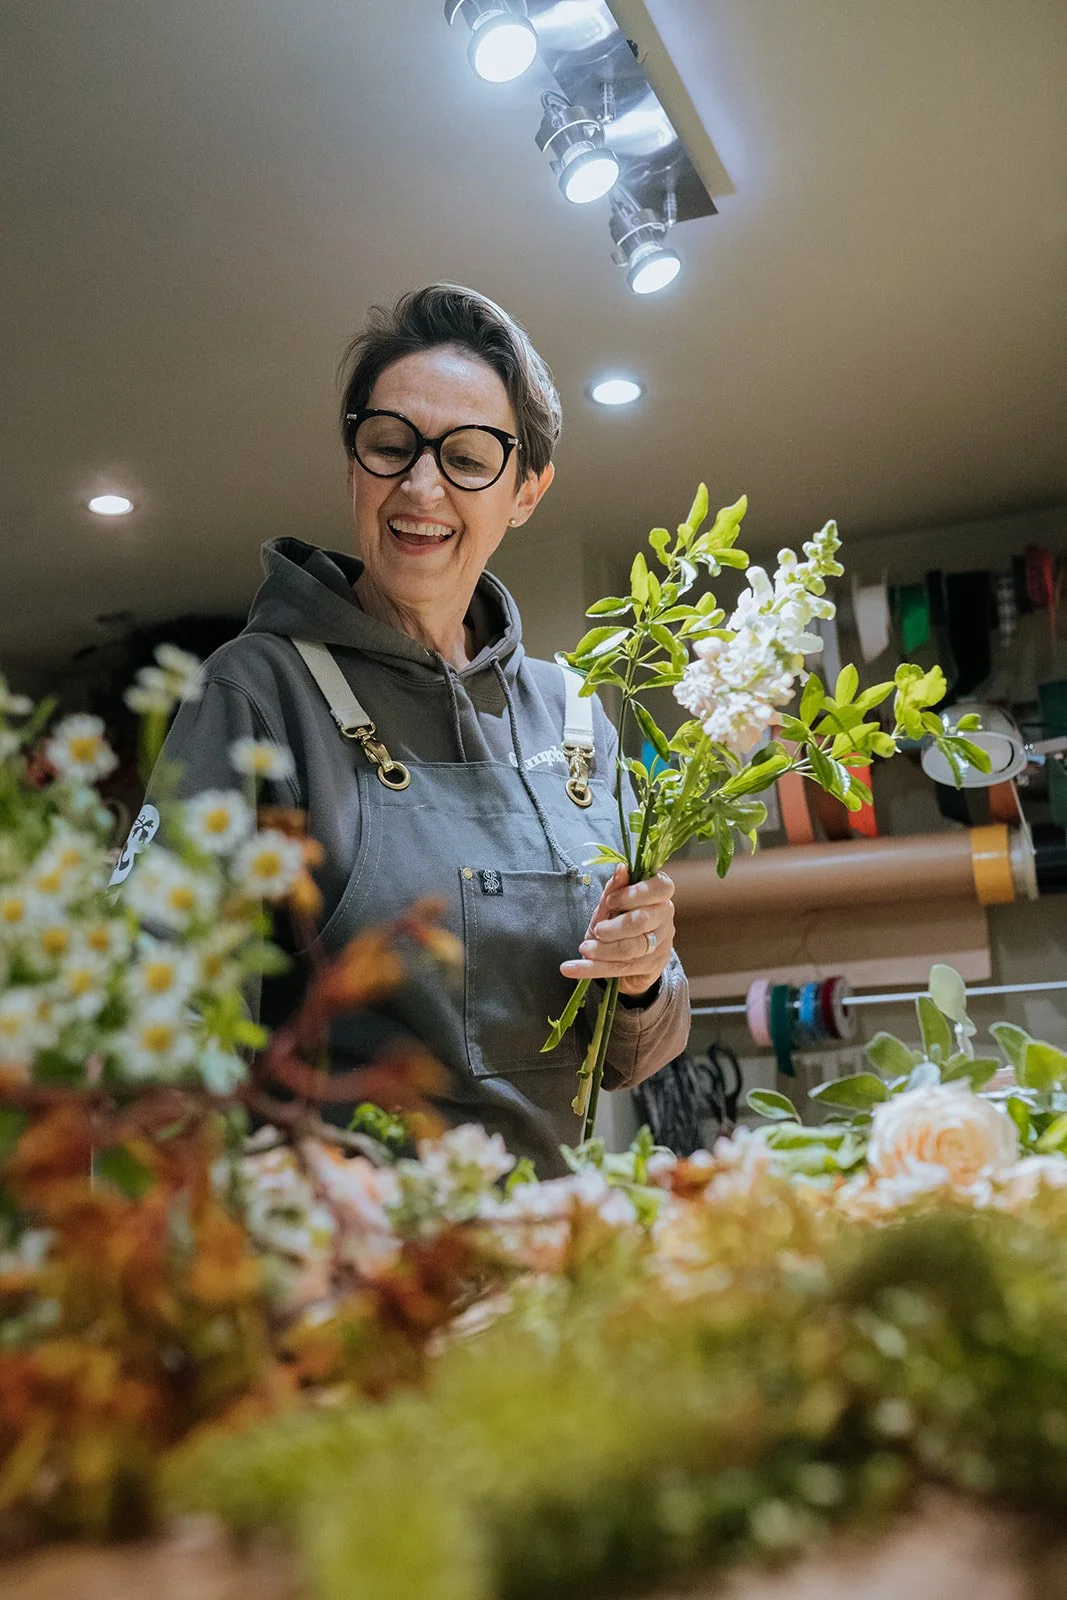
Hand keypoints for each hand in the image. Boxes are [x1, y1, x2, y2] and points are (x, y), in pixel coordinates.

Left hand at [560, 865, 674, 997]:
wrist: (631, 955)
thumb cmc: (622, 919)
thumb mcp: (615, 903)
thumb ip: (616, 888)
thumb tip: (621, 869)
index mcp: (660, 896)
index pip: (662, 888)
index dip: (635, 893)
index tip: (611, 901)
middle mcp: (664, 919)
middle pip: (643, 921)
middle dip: (615, 926)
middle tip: (597, 930)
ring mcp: (660, 945)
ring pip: (632, 948)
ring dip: (603, 950)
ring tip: (584, 948)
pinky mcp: (649, 967)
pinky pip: (618, 969)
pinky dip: (591, 969)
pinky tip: (571, 968)